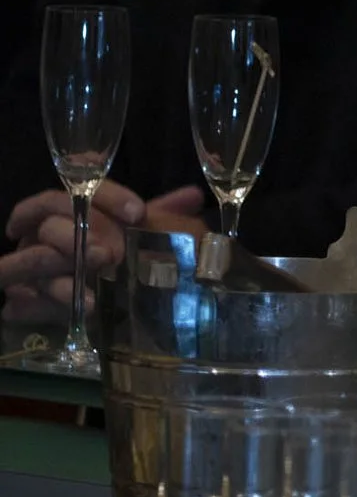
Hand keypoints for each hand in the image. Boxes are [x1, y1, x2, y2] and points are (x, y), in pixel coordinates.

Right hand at [2, 182, 207, 322]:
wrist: (95, 306)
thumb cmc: (122, 262)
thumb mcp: (144, 238)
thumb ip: (163, 217)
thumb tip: (192, 196)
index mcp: (75, 212)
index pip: (83, 190)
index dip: (109, 197)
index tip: (139, 213)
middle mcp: (47, 233)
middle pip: (50, 221)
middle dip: (77, 233)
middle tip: (108, 254)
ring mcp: (31, 264)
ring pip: (33, 259)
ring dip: (61, 271)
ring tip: (94, 289)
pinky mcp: (23, 296)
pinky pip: (24, 296)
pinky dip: (50, 301)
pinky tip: (83, 307)